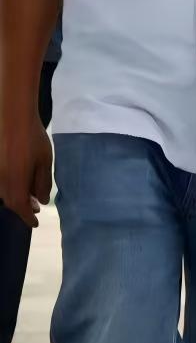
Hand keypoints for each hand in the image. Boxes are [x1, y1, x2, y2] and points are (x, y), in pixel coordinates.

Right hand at [0, 112, 51, 227]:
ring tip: (30, 196)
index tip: (34, 224)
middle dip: (22, 207)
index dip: (27, 217)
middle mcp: (1, 182)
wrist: (13, 119)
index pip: (20, 207)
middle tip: (35, 208)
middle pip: (10, 201)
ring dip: (16, 197)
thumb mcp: (44, 161)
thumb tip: (41, 201)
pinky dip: (10, 187)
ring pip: (4, 193)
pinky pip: (1, 183)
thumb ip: (42, 182)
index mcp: (15, 183)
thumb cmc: (33, 139)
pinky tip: (19, 182)